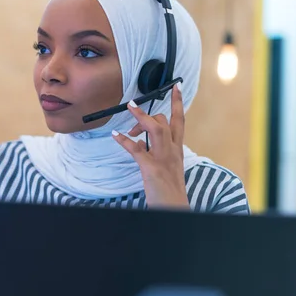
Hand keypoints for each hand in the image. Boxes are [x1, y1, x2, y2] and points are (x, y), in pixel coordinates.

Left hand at [112, 82, 188, 209]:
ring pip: (156, 130)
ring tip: (129, 108)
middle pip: (166, 122)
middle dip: (150, 112)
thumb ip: (155, 152)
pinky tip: (115, 135)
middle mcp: (173, 152)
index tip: (175, 86)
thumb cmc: (168, 190)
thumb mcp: (166, 167)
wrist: (173, 208)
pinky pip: (137, 150)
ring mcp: (163, 159)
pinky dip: (125, 141)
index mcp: (177, 151)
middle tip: (132, 107)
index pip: (180, 121)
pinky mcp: (152, 169)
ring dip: (141, 117)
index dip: (177, 103)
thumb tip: (140, 142)